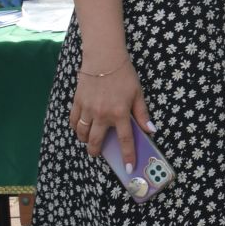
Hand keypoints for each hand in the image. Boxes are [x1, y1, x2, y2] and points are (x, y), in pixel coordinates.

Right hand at [71, 59, 151, 174]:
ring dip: (85, 140)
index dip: (128, 155)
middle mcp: (102, 114)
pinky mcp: (77, 102)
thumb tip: (150, 130)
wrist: (104, 58)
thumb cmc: (124, 75)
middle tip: (97, 154)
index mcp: (120, 113)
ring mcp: (88, 109)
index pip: (125, 140)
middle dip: (96, 152)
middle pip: (96, 141)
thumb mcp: (138, 94)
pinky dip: (76, 127)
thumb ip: (142, 114)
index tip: (128, 167)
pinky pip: (74, 120)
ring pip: (82, 133)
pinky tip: (80, 128)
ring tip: (89, 141)